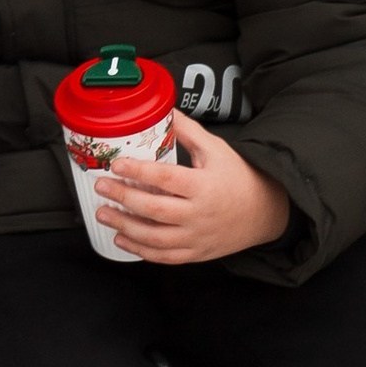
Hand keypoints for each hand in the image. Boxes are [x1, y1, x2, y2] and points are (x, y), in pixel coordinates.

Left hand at [95, 113, 292, 263]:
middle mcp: (199, 215)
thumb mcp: (216, 149)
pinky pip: (164, 256)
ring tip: (103, 213)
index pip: (166, 179)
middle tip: (101, 187)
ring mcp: (197, 237)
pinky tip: (123, 239)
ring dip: (125, 226)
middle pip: (154, 210)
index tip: (117, 164)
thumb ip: (187, 131)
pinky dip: (141, 250)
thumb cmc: (238, 177)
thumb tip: (163, 110)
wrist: (264, 212)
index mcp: (204, 186)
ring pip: (155, 237)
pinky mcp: (196, 253)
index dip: (138, 172)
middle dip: (123, 198)